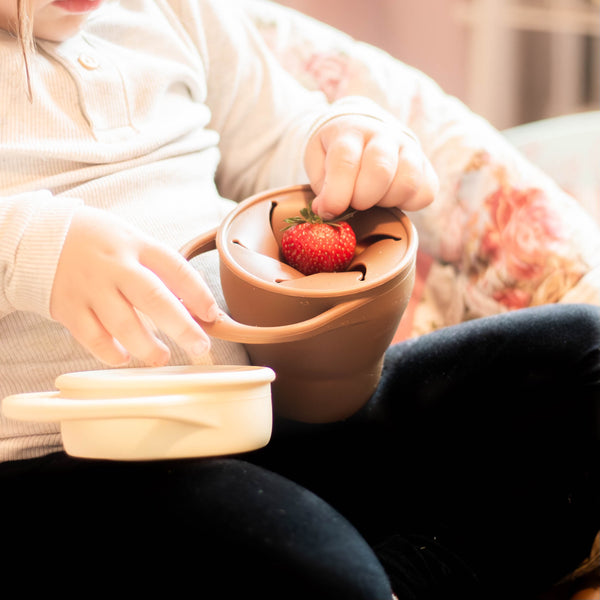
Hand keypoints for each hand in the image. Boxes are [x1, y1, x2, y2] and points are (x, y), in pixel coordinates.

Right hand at [50, 206, 218, 366]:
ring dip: (147, 346)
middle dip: (181, 326)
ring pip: (123, 323)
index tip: (212, 316)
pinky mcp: (69, 308)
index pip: (176, 268)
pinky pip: (92, 337)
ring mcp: (91, 287)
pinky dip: (110, 352)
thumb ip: (160, 271)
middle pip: (154, 298)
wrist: (39, 236)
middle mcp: (115, 266)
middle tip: (200, 346)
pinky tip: (124, 358)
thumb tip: (195, 307)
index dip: (199, 294)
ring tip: (162, 357)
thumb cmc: (100, 243)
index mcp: (137, 245)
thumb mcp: (133, 242)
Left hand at [304, 114, 437, 218]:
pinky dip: (408, 204)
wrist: (363, 126)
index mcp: (350, 131)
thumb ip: (321, 185)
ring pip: (408, 182)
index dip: (336, 194)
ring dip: (386, 202)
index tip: (328, 211)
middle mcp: (383, 134)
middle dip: (363, 197)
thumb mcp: (317, 160)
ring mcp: (409, 148)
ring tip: (373, 199)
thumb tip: (326, 211)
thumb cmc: (336, 150)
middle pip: (380, 169)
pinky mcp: (426, 166)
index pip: (345, 161)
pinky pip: (426, 193)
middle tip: (354, 202)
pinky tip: (391, 199)